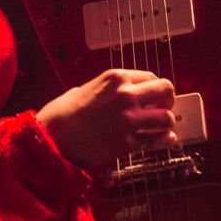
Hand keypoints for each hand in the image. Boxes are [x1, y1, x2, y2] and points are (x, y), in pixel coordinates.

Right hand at [37, 68, 176, 168]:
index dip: (156, 88)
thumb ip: (104, 89)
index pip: (152, 77)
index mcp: (115, 78)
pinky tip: (163, 139)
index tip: (155, 95)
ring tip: (161, 126)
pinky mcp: (128, 143)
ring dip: (166, 122)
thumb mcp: (83, 88)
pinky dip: (162, 140)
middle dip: (168, 100)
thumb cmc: (62, 114)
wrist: (52, 138)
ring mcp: (129, 120)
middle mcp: (126, 96)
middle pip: (165, 91)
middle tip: (164, 107)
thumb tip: (112, 95)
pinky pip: (155, 141)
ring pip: (166, 118)